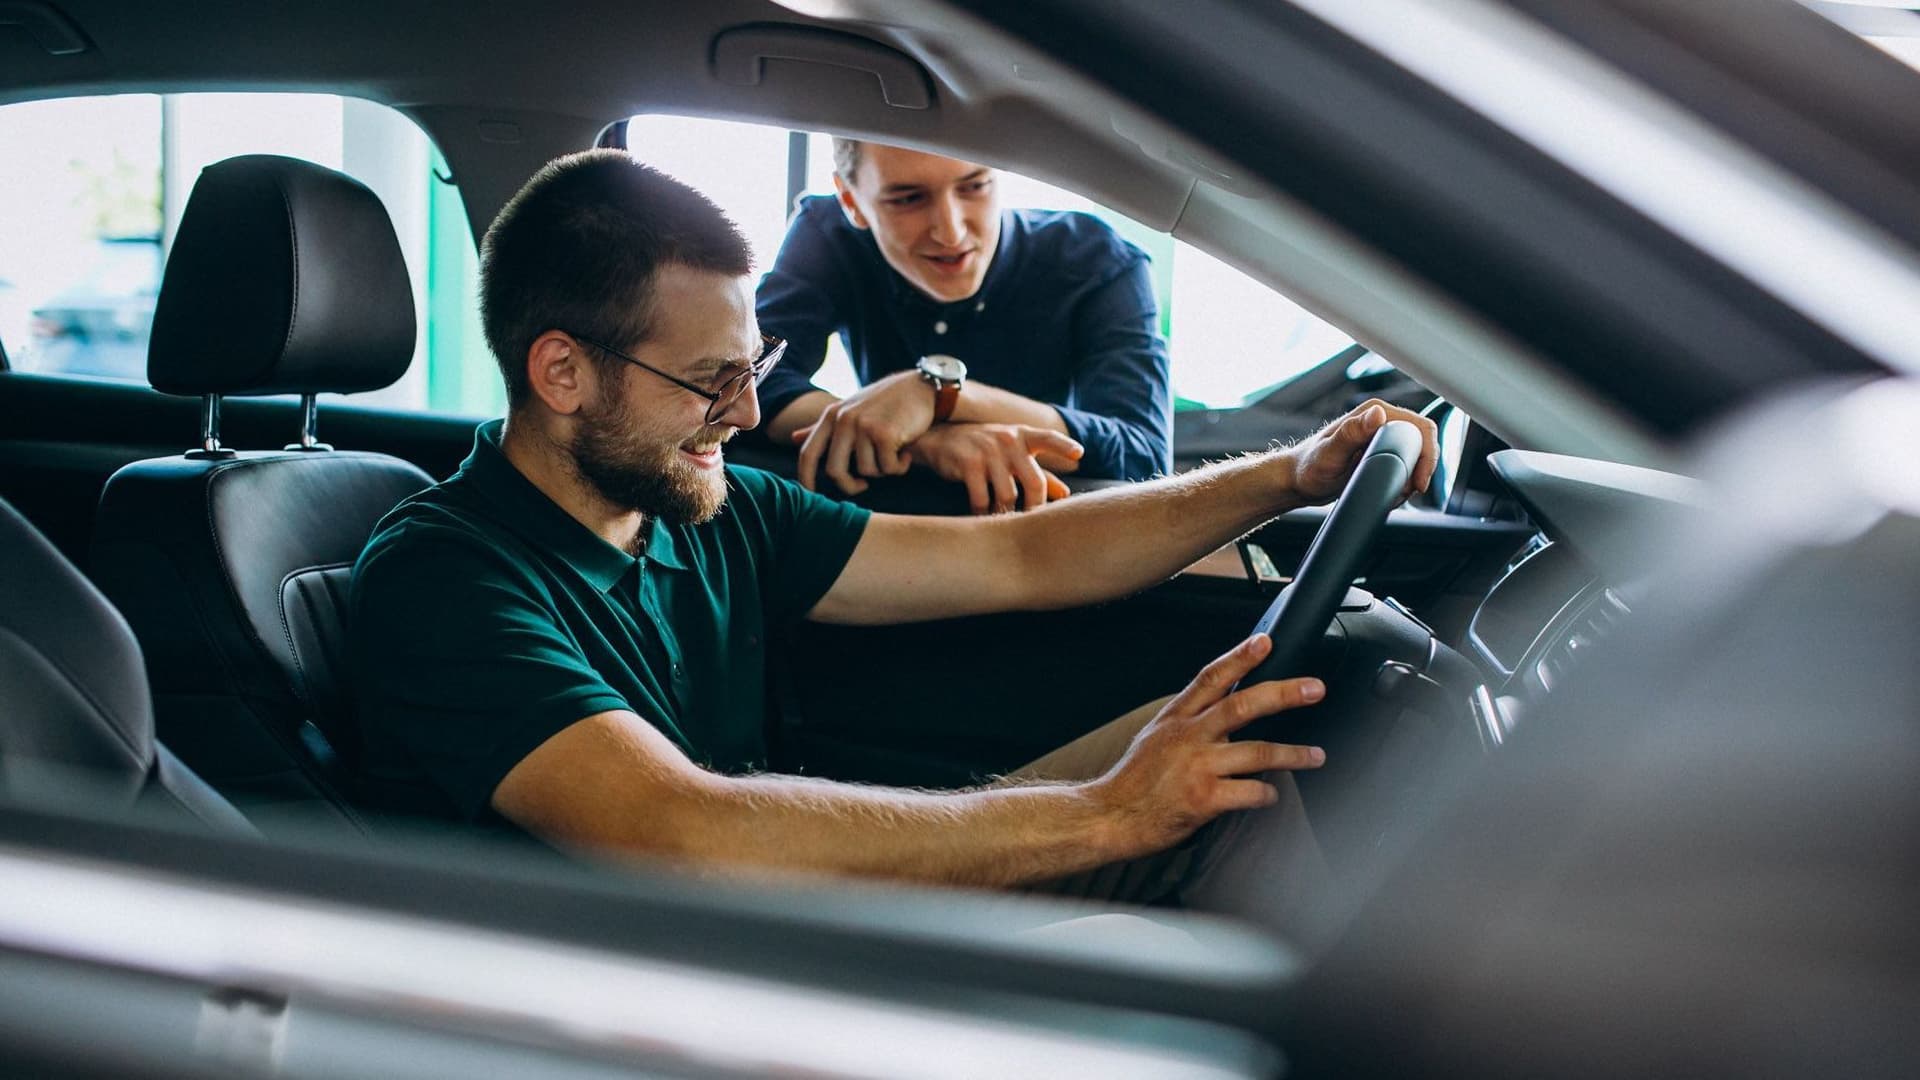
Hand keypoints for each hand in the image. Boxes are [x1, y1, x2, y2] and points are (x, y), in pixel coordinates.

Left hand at [792, 371, 936, 493]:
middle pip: (835, 471)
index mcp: (831, 416)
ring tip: (894, 453)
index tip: (811, 495)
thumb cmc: (886, 401)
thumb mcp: (850, 409)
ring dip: (883, 470)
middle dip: (850, 486)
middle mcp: (844, 420)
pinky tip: (907, 452)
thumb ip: (824, 427)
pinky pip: (887, 468)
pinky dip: (899, 466)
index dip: (805, 479)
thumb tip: (792, 437)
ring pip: (866, 471)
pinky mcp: (885, 434)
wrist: (922, 387)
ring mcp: (863, 426)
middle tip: (863, 486)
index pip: (808, 453)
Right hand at [911, 423, 1082, 513]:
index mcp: (1022, 436)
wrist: (938, 438)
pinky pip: (981, 498)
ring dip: (1006, 514)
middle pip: (1034, 481)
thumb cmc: (983, 449)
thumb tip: (1065, 493)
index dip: (1064, 447)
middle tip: (1032, 525)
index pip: (1048, 438)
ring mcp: (988, 450)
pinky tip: (981, 518)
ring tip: (1002, 522)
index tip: (1079, 455)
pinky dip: (982, 513)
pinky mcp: (968, 463)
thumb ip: (1039, 472)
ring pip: (1008, 495)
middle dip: (1035, 508)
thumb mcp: (1011, 454)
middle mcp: (1008, 440)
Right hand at [1087, 634, 1325, 860]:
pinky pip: (1250, 793)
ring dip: (1293, 754)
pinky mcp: (1204, 799)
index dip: (1240, 658)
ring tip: (1315, 756)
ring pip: (1258, 753)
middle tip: (1315, 688)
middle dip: (1284, 694)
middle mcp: (1188, 737)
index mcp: (1176, 718)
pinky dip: (1267, 794)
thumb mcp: (1155, 737)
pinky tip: (1271, 795)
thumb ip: (1189, 722)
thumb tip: (1224, 712)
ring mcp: (1198, 768)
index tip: (1265, 642)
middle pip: (1243, 706)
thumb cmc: (1134, 781)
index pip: (1211, 678)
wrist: (1110, 817)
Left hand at [1287, 398, 1438, 504]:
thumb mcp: (1330, 453)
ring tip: (1395, 493)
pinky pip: (1406, 464)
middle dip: (1421, 469)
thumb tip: (1377, 414)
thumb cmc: (1308, 467)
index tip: (1418, 481)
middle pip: (1422, 442)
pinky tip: (1390, 492)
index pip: (1419, 427)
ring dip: (1413, 477)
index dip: (1427, 455)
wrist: (1298, 481)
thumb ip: (1352, 433)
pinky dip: (1404, 481)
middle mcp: (1380, 421)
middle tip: (1406, 491)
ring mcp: (1382, 437)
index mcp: (1373, 413)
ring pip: (1416, 455)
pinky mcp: (1381, 452)